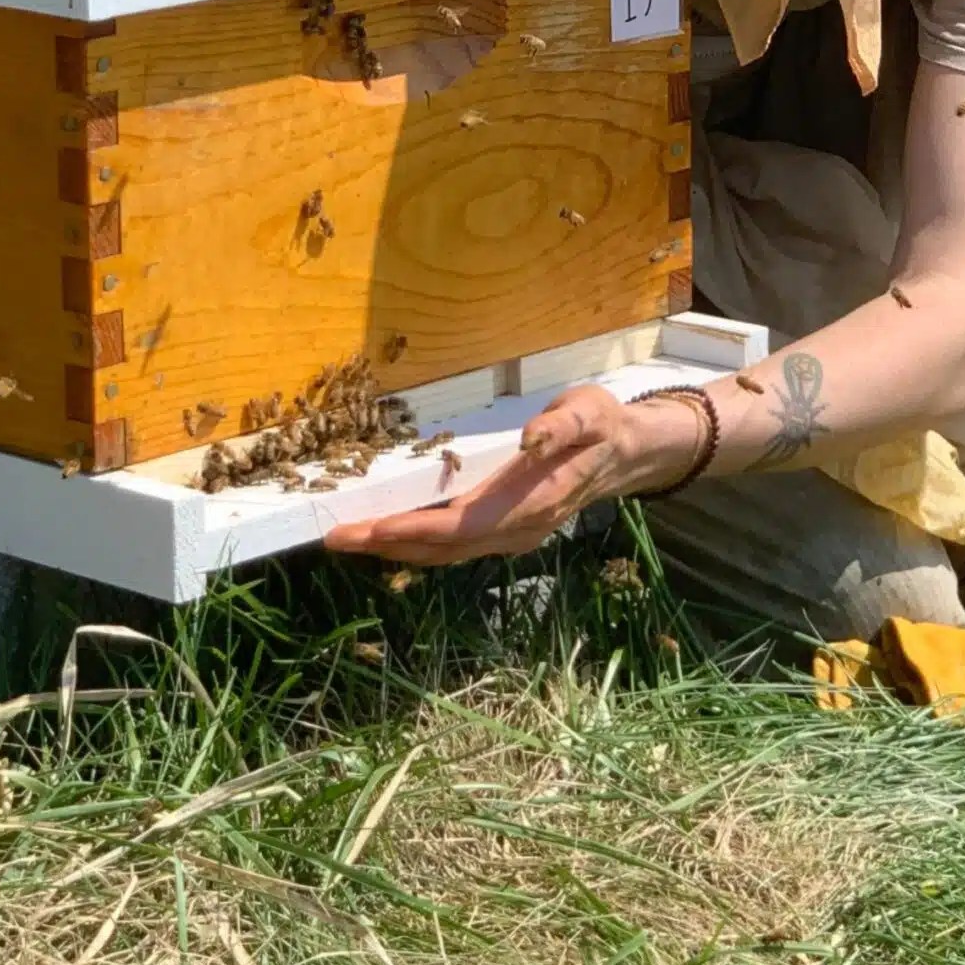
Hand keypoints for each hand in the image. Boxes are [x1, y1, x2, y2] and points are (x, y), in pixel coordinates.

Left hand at [323, 383, 707, 566]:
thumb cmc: (603, 426)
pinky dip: (419, 544)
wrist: (628, 454)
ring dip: (398, 549)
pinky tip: (392, 535)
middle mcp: (517, 529)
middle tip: (336, 538)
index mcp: (531, 502)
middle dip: (388, 545)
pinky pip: (455, 545)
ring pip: (447, 552)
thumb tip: (530, 439)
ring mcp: (512, 535)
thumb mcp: (589, 412)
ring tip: (351, 540)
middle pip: (444, 547)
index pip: (461, 525)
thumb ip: (561, 426)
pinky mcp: (506, 531)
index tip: (372, 529)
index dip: (415, 530)